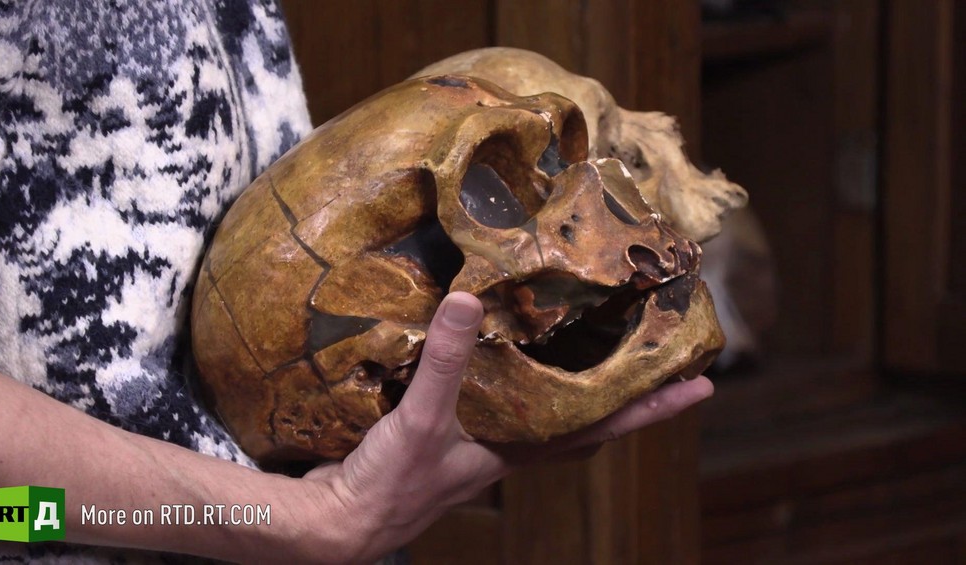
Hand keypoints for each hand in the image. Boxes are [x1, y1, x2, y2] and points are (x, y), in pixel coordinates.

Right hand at [300, 292, 713, 562]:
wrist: (338, 523)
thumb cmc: (390, 484)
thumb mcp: (422, 421)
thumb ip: (448, 364)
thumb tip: (473, 301)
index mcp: (519, 449)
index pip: (602, 426)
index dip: (650, 407)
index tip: (701, 385)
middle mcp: (511, 445)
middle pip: (584, 417)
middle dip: (625, 389)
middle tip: (658, 351)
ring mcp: (481, 439)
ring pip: (542, 405)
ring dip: (570, 377)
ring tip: (592, 339)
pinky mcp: (448, 429)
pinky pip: (494, 394)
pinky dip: (506, 370)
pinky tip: (497, 346)